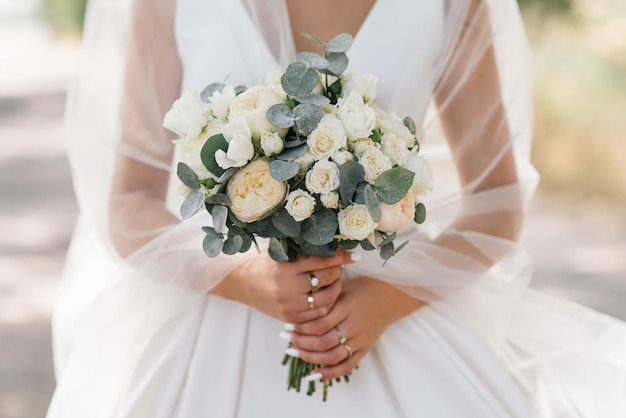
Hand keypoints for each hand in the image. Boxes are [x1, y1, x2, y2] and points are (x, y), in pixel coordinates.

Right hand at [212, 250, 355, 323]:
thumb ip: (305, 250)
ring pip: (326, 299)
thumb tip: (336, 244)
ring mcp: (288, 305)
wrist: (243, 283)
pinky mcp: (290, 317)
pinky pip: (317, 314)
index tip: (353, 255)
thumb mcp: (282, 252)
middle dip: (338, 271)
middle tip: (340, 266)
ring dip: (335, 289)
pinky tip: (327, 295)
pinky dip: (327, 304)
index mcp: (285, 266)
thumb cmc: (266, 263)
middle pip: (326, 279)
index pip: (322, 260)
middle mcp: (286, 287)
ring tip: (335, 280)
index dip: (340, 256)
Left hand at [285, 277, 424, 380]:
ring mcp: (360, 339)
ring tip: (294, 351)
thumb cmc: (361, 288)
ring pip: (332, 356)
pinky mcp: (364, 349)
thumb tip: (297, 309)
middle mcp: (354, 324)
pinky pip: (346, 366)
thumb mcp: (342, 288)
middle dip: (301, 342)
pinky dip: (329, 373)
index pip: (319, 323)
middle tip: (286, 337)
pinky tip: (313, 374)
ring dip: (310, 357)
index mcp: (347, 306)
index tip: (287, 324)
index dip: (301, 327)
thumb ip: (324, 299)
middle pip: (323, 341)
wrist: (390, 295)